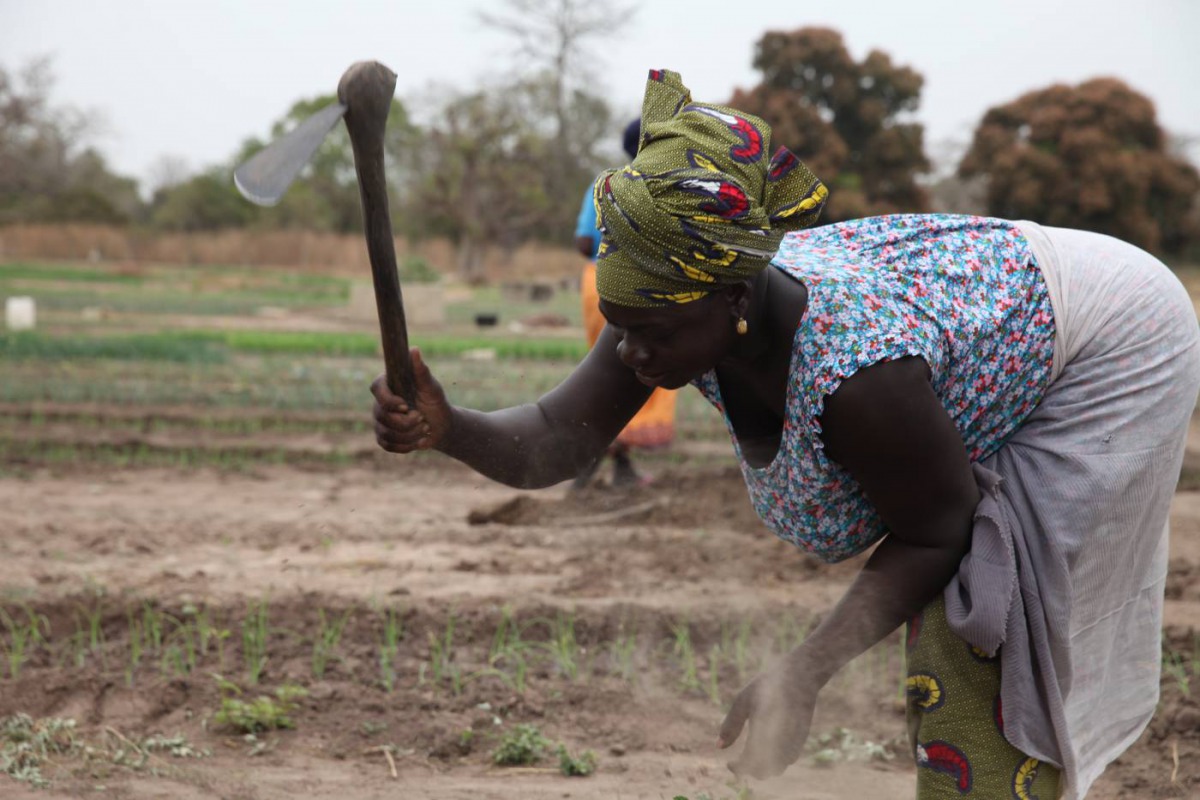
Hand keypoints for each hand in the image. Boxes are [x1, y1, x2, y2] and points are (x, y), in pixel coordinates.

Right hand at [370, 348, 451, 452]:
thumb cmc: (436, 402)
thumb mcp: (432, 388)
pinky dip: (406, 446)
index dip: (389, 400)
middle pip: (382, 415)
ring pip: (386, 433)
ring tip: (424, 429)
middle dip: (406, 422)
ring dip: (410, 435)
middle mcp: (380, 403)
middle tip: (423, 420)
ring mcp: (380, 421)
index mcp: (389, 386)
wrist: (441, 426)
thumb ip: (422, 371)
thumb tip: (414, 350)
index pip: (376, 388)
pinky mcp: (383, 438)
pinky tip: (419, 441)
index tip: (406, 406)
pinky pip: (387, 445)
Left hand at [718, 656, 817, 778]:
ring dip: (763, 767)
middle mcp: (779, 742)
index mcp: (762, 733)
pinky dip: (777, 760)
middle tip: (739, 760)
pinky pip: (789, 760)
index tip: (729, 763)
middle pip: (762, 772)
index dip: (737, 768)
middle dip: (749, 770)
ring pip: (777, 769)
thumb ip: (731, 726)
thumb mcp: (743, 701)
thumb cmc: (767, 685)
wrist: (800, 676)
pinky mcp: (802, 740)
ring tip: (752, 753)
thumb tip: (718, 746)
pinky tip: (769, 747)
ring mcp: (793, 743)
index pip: (748, 764)